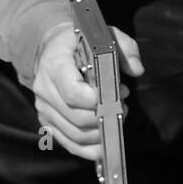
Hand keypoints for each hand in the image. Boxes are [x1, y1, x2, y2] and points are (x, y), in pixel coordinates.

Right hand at [31, 19, 143, 161]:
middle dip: (105, 116)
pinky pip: (69, 144)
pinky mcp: (49, 123)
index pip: (73, 92)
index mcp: (54, 64)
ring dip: (101, 132)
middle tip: (122, 105)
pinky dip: (90, 148)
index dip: (96, 100)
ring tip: (115, 115)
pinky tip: (105, 139)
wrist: (52, 50)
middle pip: (76, 117)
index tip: (116, 95)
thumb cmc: (81, 43)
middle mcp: (44, 89)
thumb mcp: (104, 35)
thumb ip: (125, 47)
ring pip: (75, 134)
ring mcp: (44, 109)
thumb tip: (137, 70)